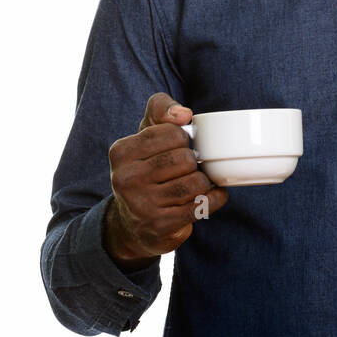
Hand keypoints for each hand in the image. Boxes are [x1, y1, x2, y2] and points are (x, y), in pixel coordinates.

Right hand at [103, 93, 227, 269]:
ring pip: (196, 182)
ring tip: (195, 183)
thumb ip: (161, 110)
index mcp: (121, 152)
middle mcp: (126, 179)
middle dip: (193, 162)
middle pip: (185, 158)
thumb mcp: (145, 135)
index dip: (183, 139)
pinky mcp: (160, 226)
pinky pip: (203, 204)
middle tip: (186, 169)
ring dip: (203, 182)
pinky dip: (215, 198)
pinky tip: (208, 196)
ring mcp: (142, 205)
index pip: (171, 133)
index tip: (178, 147)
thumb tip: (183, 114)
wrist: (133, 224)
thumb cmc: (146, 170)